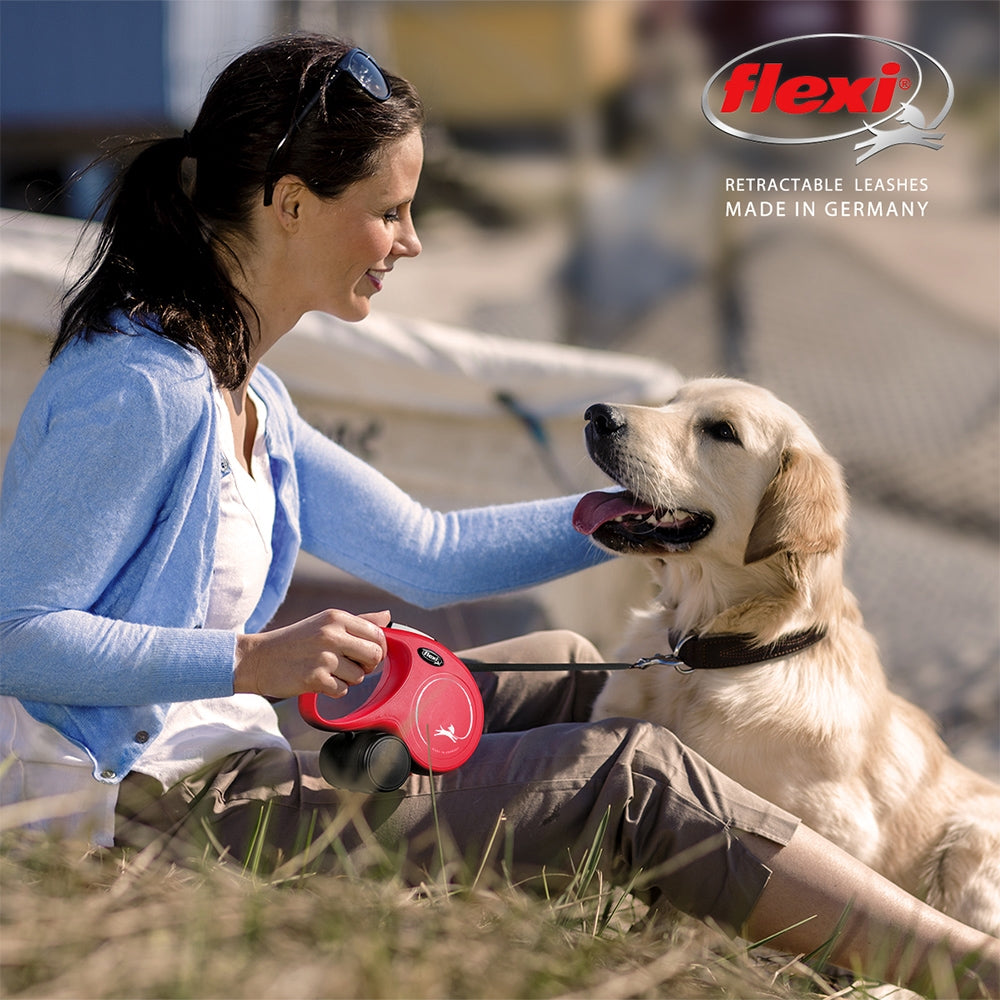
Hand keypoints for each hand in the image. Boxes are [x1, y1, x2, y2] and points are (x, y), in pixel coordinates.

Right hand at [234, 609, 389, 699]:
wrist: (258, 659)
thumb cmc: (294, 642)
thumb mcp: (324, 623)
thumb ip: (359, 621)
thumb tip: (387, 616)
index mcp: (336, 617)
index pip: (378, 634)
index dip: (378, 648)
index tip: (366, 655)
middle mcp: (331, 634)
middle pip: (375, 655)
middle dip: (367, 666)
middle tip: (349, 666)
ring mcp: (323, 657)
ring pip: (359, 676)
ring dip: (348, 679)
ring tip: (328, 672)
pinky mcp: (315, 678)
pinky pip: (342, 690)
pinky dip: (334, 690)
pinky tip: (319, 681)